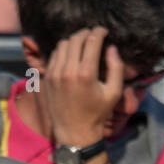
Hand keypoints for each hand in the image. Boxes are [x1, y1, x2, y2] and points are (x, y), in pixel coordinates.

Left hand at [40, 26, 120, 147]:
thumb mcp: (114, 92)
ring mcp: (55, 74)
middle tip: (93, 35)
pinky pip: (54, 55)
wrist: (75, 132)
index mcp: (86, 74)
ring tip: (82, 44)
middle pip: (75, 39)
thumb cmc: (97, 114)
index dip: (99, 31)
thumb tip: (112, 48)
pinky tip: (71, 55)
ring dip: (73, 40)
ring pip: (63, 44)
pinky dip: (63, 51)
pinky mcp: (48, 78)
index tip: (104, 31)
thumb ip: (116, 68)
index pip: (92, 41)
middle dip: (86, 33)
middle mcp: (68, 71)